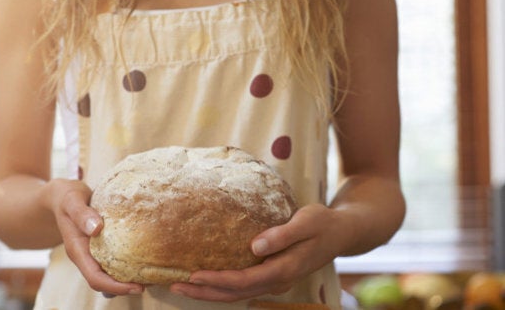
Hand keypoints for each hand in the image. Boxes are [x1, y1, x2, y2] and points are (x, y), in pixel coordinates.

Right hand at [47, 179, 144, 295]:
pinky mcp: (99, 247)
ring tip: (151, 276)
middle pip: (104, 282)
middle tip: (152, 282)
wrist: (60, 196)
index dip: (116, 287)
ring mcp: (92, 253)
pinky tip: (143, 260)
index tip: (137, 286)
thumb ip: (81, 213)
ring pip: (109, 275)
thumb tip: (96, 229)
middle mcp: (85, 256)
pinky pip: (113, 262)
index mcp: (77, 250)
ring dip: (127, 279)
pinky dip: (127, 266)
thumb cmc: (66, 197)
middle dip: (126, 287)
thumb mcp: (71, 200)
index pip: (95, 278)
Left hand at [168, 204, 347, 301]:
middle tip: (175, 286)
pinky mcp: (272, 275)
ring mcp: (275, 281)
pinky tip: (206, 280)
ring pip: (238, 294)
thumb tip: (255, 246)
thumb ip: (282, 234)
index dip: (217, 280)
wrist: (342, 233)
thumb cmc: (323, 223)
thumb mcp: (307, 221)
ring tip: (182, 287)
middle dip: (204, 293)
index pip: (244, 281)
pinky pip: (243, 286)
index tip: (193, 275)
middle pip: (236, 293)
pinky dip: (222, 286)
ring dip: (210, 292)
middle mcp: (278, 280)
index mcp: (285, 269)